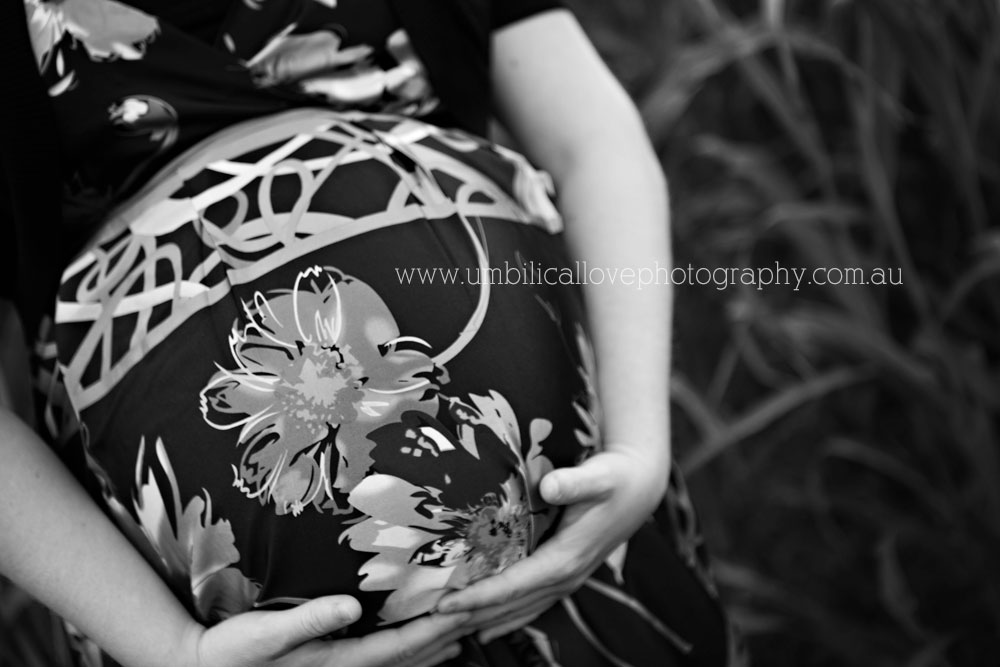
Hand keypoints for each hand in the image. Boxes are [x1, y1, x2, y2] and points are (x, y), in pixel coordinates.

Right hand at [184, 596, 471, 666]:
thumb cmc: (236, 652)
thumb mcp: (267, 633)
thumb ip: (311, 619)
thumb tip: (350, 605)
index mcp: (341, 663)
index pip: (403, 645)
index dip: (437, 627)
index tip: (465, 607)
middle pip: (413, 655)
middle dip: (449, 634)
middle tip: (482, 609)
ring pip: (405, 660)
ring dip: (437, 643)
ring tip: (467, 624)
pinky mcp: (336, 664)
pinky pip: (386, 657)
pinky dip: (413, 647)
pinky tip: (424, 637)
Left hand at [436, 449, 667, 641]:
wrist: (639, 486)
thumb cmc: (615, 477)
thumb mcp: (598, 475)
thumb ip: (573, 482)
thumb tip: (550, 486)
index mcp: (566, 559)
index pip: (513, 586)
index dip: (478, 597)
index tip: (445, 604)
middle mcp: (565, 577)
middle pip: (510, 606)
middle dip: (471, 616)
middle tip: (430, 623)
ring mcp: (566, 580)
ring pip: (519, 610)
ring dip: (484, 621)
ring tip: (448, 629)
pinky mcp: (564, 574)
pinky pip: (530, 604)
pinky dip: (505, 618)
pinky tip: (484, 628)